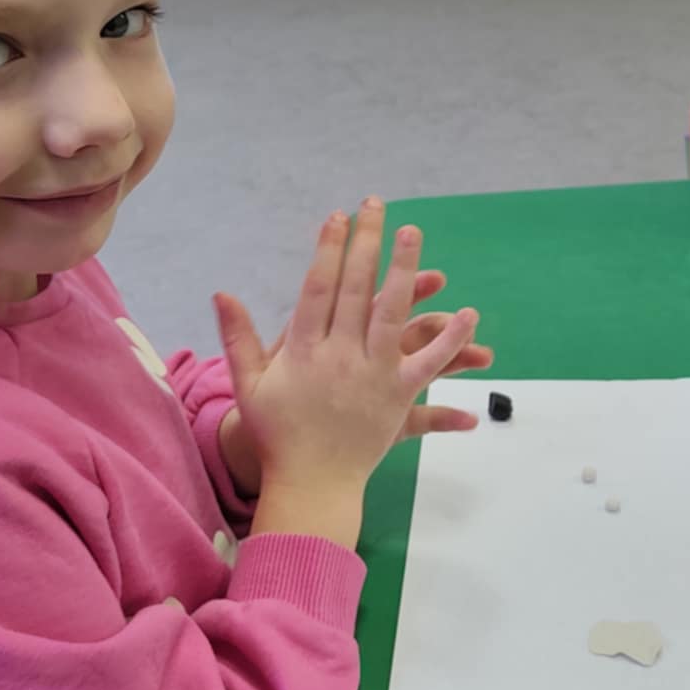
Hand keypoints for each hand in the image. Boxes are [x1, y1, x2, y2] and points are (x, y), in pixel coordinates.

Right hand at [214, 201, 482, 544]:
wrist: (310, 482)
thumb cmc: (278, 432)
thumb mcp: (249, 384)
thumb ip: (237, 337)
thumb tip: (221, 292)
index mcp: (302, 349)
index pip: (317, 287)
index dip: (328, 249)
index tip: (338, 217)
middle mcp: (338, 355)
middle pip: (356, 288)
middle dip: (366, 243)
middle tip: (377, 206)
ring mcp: (371, 374)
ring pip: (392, 313)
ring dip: (404, 270)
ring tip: (413, 234)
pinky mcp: (397, 395)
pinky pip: (428, 363)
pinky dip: (449, 339)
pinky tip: (468, 312)